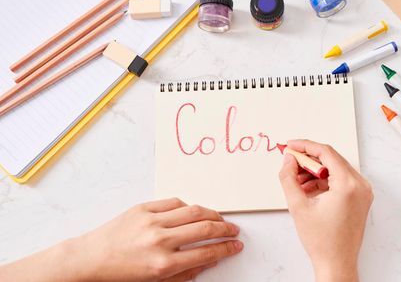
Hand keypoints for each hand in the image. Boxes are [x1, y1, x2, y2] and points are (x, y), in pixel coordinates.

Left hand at [71, 198, 242, 281]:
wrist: (90, 259)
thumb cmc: (120, 274)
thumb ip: (185, 272)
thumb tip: (209, 260)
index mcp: (164, 264)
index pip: (206, 252)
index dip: (226, 248)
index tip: (236, 245)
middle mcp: (160, 241)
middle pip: (205, 228)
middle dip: (225, 229)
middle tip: (234, 230)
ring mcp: (151, 221)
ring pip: (194, 210)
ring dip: (212, 214)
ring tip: (219, 218)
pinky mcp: (143, 208)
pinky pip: (174, 202)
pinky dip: (188, 206)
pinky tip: (193, 211)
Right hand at [279, 140, 372, 281]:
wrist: (336, 264)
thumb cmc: (322, 241)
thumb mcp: (298, 206)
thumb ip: (289, 177)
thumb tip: (288, 159)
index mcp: (349, 185)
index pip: (326, 153)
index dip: (305, 146)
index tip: (290, 146)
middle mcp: (360, 185)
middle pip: (332, 159)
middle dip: (308, 159)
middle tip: (290, 162)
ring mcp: (363, 192)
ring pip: (335, 169)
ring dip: (315, 171)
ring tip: (296, 181)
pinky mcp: (360, 199)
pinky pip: (340, 180)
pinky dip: (324, 181)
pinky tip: (307, 189)